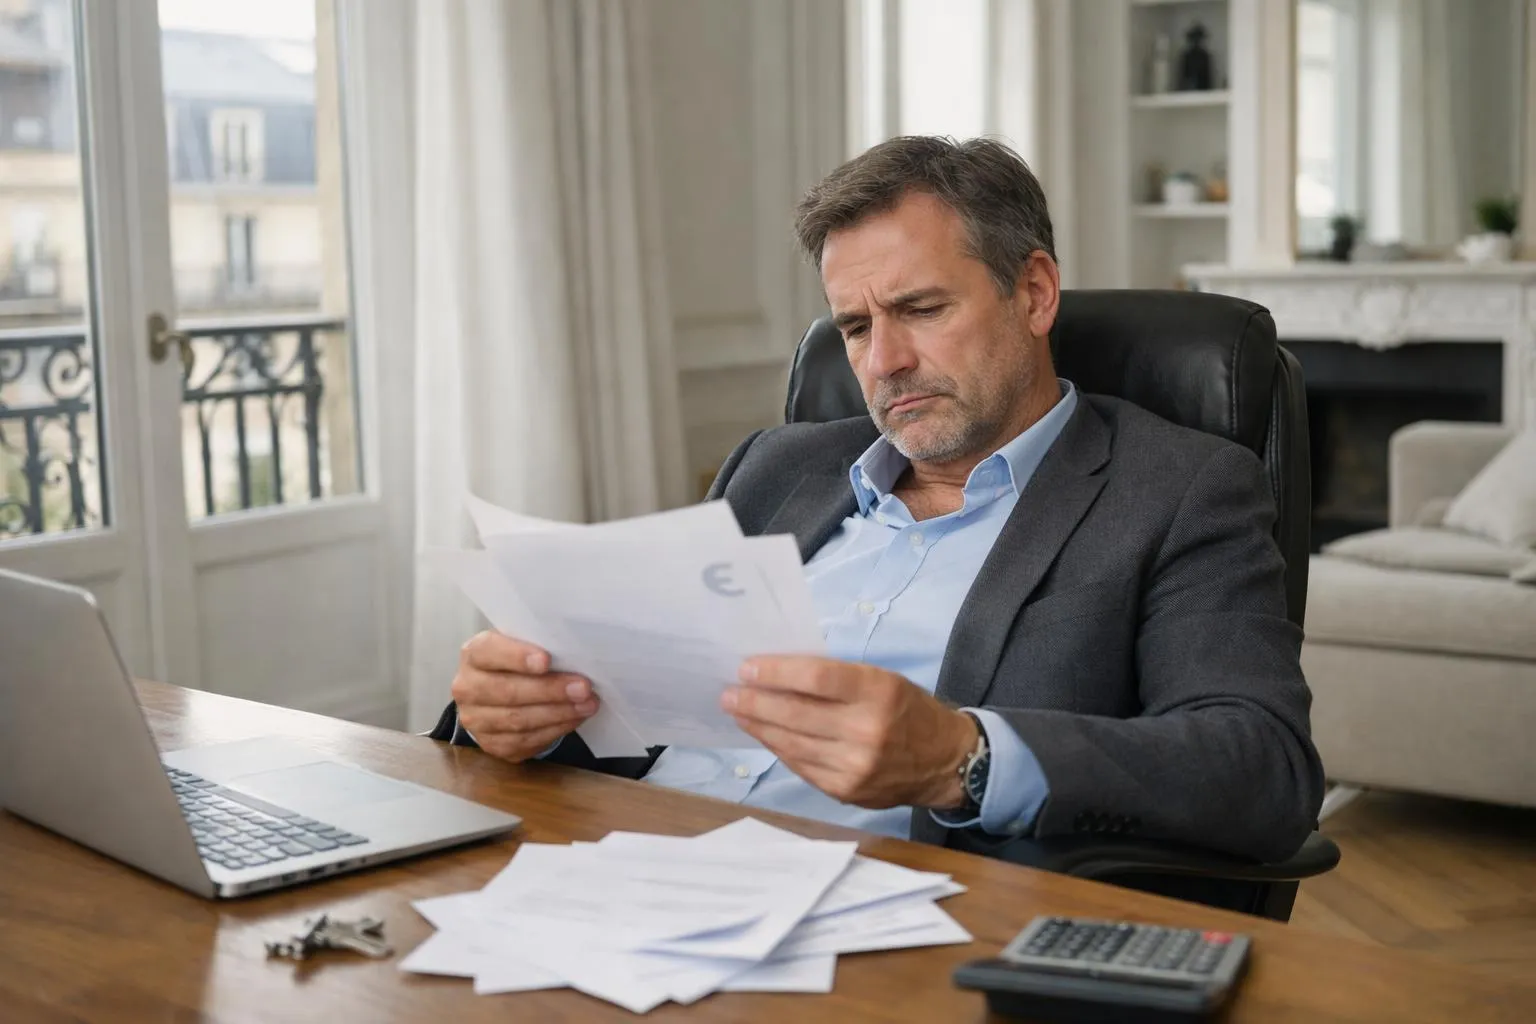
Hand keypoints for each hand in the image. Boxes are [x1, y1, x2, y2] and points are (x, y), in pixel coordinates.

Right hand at [451, 631, 598, 762]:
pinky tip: (574, 719)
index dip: (517, 657)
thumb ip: (539, 645)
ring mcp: (476, 720)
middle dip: (550, 690)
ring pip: (517, 720)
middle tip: (583, 687)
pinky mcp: (492, 744)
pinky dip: (554, 730)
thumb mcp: (523, 645)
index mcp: (473, 654)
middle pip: (507, 691)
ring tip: (587, 704)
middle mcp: (467, 687)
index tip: (546, 660)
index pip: (489, 652)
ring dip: (558, 713)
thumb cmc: (518, 662)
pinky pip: (524, 741)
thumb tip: (575, 653)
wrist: (499, 693)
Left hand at [721, 656, 978, 809]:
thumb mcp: (882, 680)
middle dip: (755, 702)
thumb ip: (837, 680)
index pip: (816, 678)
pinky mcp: (846, 790)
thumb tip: (780, 675)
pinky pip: (801, 766)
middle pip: (796, 714)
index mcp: (878, 692)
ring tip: (737, 712)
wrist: (945, 762)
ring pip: (792, 743)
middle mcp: (867, 730)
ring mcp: (855, 766)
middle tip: (728, 693)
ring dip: (758, 727)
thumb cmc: (908, 710)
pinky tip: (764, 735)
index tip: (747, 668)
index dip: (776, 673)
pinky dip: (779, 748)